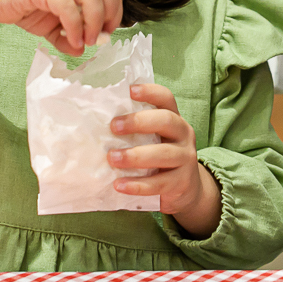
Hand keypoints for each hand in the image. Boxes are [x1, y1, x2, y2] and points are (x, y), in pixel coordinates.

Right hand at [0, 0, 121, 54]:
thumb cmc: (22, 3)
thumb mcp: (49, 24)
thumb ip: (66, 36)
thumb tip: (80, 50)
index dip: (115, 10)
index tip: (107, 31)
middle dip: (110, 14)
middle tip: (100, 36)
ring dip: (94, 23)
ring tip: (86, 41)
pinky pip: (68, 6)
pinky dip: (75, 26)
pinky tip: (72, 40)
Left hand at [108, 83, 222, 236]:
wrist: (186, 190)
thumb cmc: (160, 160)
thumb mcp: (154, 141)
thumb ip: (136, 132)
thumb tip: (95, 126)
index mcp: (174, 120)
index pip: (166, 99)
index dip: (150, 92)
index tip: (130, 91)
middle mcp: (183, 135)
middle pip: (167, 120)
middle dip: (139, 122)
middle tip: (114, 127)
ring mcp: (186, 159)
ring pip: (164, 154)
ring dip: (135, 155)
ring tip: (112, 158)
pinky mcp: (182, 183)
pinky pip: (159, 183)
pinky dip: (138, 185)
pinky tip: (119, 185)